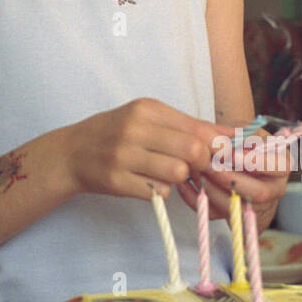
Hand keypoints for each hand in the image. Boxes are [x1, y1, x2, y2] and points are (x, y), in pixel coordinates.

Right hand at [59, 98, 231, 201]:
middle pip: (193, 151)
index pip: (197, 128)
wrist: (71, 152)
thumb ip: (185, 126)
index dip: (215, 147)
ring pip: (177, 173)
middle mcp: (134, 128)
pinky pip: (156, 192)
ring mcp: (123, 155)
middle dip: (201, 165)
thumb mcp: (146, 118)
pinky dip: (158, 191)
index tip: (218, 157)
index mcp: (146, 109)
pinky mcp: (116, 180)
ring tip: (165, 174)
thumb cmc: (115, 133)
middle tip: (192, 168)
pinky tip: (147, 183)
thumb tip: (229, 136)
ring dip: (179, 179)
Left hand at [175, 126, 291, 227]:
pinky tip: (184, 183)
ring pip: (235, 206)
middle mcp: (273, 189)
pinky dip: (196, 198)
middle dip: (230, 179)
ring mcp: (254, 206)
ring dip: (211, 188)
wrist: (237, 162)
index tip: (230, 153)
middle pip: (258, 193)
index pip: (278, 166)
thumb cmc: (243, 143)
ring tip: (195, 170)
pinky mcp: (233, 215)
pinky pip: (214, 213)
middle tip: (209, 165)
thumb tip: (220, 142)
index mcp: (282, 165)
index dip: (255, 161)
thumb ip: (239, 135)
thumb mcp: (246, 133)